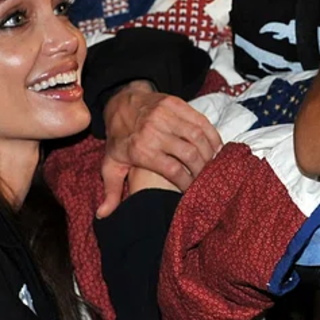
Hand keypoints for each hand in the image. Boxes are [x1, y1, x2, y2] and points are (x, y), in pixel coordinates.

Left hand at [98, 81, 222, 216]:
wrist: (120, 103)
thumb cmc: (119, 140)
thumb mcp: (111, 165)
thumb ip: (111, 192)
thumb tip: (104, 216)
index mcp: (140, 149)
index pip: (172, 170)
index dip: (187, 182)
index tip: (192, 190)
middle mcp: (153, 131)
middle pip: (188, 153)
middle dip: (202, 169)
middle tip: (207, 178)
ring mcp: (165, 115)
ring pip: (197, 136)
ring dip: (209, 152)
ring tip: (213, 164)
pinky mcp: (175, 103)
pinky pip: (200, 120)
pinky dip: (211, 134)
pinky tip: (215, 147)